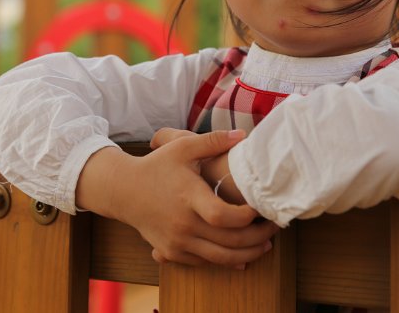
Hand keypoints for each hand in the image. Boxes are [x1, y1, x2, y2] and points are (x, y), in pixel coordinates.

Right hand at [77, 131, 277, 266]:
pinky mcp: (172, 252)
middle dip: (258, 237)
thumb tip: (243, 135)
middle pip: (228, 241)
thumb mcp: (181, 147)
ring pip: (220, 258)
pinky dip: (226, 261)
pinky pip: (205, 263)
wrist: (123, 191)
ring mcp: (177, 241)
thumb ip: (212, 141)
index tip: (260, 208)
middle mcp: (183, 224)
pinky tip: (243, 255)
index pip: (222, 216)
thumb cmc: (156, 166)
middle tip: (275, 227)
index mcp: (188, 197)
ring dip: (248, 254)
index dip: (247, 216)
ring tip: (266, 244)